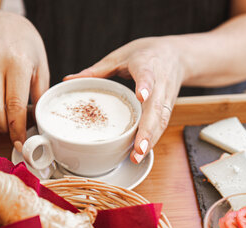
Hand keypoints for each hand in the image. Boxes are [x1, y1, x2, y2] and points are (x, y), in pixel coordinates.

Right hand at [0, 13, 48, 145]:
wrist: (3, 25)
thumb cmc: (27, 49)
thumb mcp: (41, 69)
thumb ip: (40, 96)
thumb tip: (38, 125)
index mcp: (18, 63)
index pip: (15, 105)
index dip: (17, 128)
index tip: (20, 142)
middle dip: (2, 127)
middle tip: (11, 132)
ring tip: (2, 119)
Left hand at [64, 37, 184, 162]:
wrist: (176, 55)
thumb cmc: (147, 54)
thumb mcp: (119, 56)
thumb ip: (97, 70)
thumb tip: (68, 80)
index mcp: (147, 65)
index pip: (147, 75)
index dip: (145, 86)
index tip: (142, 97)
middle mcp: (160, 82)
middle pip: (156, 108)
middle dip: (147, 130)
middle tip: (138, 148)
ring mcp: (166, 97)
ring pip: (161, 120)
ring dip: (150, 140)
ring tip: (137, 156)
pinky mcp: (169, 107)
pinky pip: (162, 125)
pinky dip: (152, 139)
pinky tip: (141, 152)